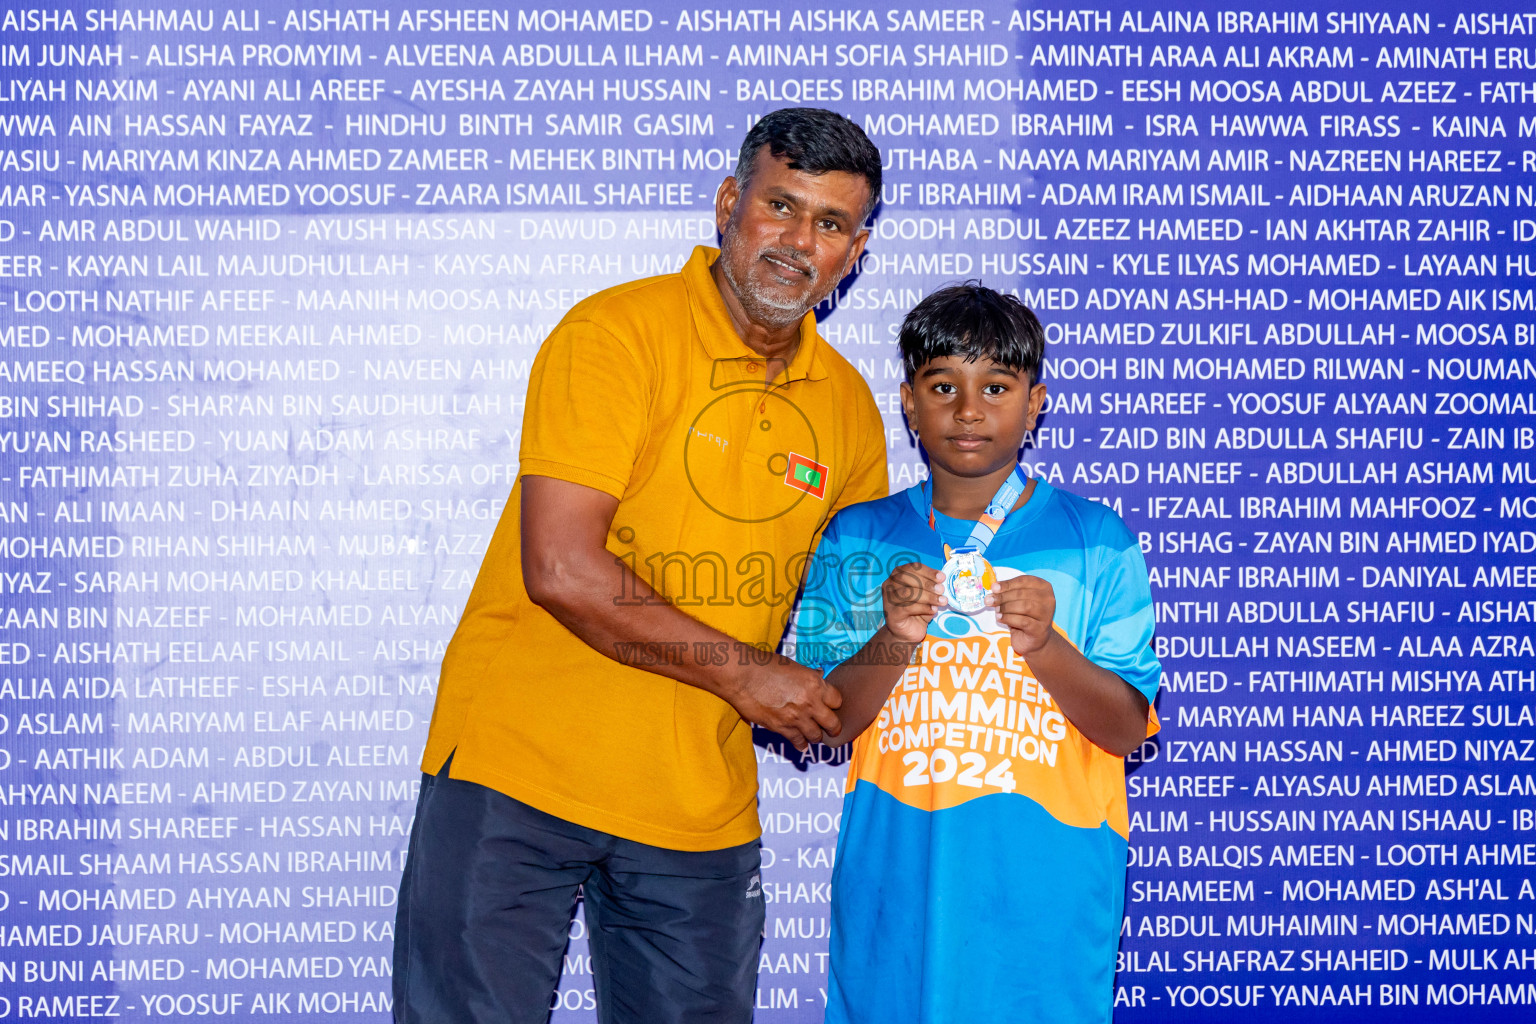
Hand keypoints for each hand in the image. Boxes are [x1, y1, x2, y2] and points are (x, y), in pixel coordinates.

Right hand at [725, 656, 843, 750]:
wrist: (743, 676)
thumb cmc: (766, 666)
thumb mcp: (794, 667)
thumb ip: (809, 677)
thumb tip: (819, 678)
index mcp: (815, 684)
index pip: (838, 701)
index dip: (834, 704)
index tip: (831, 706)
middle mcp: (810, 703)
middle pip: (833, 723)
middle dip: (832, 726)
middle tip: (830, 727)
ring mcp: (796, 718)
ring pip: (817, 736)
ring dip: (816, 735)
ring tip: (813, 734)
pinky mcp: (782, 728)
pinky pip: (798, 742)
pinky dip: (801, 743)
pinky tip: (801, 743)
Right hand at [882, 562, 944, 642]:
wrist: (907, 632)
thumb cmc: (917, 610)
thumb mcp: (926, 595)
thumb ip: (931, 587)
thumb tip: (941, 582)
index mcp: (898, 575)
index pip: (911, 568)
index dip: (927, 571)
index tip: (942, 577)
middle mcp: (890, 584)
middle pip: (908, 577)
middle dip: (927, 583)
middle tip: (941, 590)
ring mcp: (888, 599)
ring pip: (908, 592)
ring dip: (928, 596)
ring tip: (941, 601)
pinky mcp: (892, 613)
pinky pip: (908, 607)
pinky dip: (923, 607)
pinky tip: (933, 610)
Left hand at [989, 575, 1058, 656]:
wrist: (1034, 639)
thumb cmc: (1024, 616)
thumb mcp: (1016, 600)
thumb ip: (1008, 592)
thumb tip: (994, 587)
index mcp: (1043, 587)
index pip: (1024, 581)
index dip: (1007, 584)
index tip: (993, 588)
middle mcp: (1048, 599)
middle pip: (1023, 593)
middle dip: (1003, 596)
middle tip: (989, 600)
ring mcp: (1046, 615)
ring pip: (1025, 606)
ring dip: (1006, 608)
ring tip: (996, 611)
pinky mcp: (1040, 629)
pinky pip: (1023, 621)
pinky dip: (1009, 618)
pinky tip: (1000, 618)